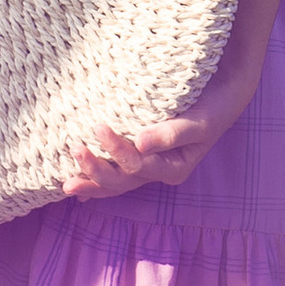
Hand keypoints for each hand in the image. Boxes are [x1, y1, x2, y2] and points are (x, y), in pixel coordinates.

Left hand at [58, 88, 248, 198]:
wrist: (219, 97)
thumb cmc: (211, 108)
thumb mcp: (199, 121)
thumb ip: (172, 133)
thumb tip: (140, 144)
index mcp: (173, 169)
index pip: (138, 166)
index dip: (116, 151)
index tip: (99, 126)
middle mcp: (158, 172)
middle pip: (121, 181)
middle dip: (95, 171)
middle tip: (75, 148)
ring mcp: (147, 167)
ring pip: (115, 183)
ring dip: (91, 181)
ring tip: (65, 182)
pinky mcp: (138, 156)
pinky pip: (114, 173)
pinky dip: (95, 181)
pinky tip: (76, 188)